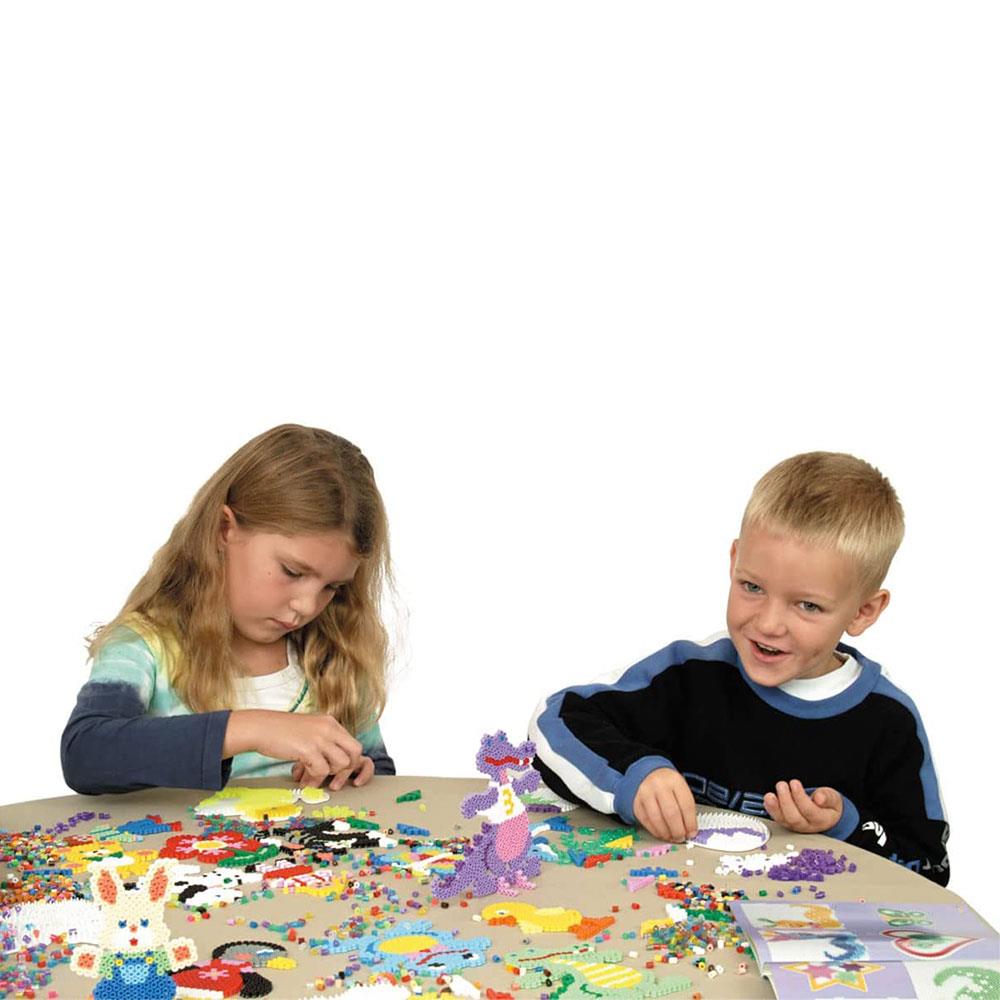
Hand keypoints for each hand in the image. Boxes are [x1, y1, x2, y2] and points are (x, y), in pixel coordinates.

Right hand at [225, 710, 362, 787]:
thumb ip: (322, 744)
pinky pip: (322, 770)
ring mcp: (320, 737)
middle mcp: (329, 727)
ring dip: (328, 775)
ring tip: (312, 778)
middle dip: (347, 771)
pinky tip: (303, 781)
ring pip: (342, 763)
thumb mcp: (308, 732)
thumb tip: (329, 768)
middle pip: (355, 752)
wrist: (259, 727)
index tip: (342, 776)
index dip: (351, 763)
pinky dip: (314, 780)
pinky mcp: (308, 748)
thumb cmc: (280, 732)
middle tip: (334, 783)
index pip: (354, 744)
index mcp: (330, 723)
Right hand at [633, 767, 697, 842]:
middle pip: (671, 813)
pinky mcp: (637, 803)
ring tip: (672, 837)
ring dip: (666, 833)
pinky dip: (656, 831)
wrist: (647, 775)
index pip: (686, 805)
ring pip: (657, 819)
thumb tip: (689, 830)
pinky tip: (662, 833)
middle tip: (681, 837)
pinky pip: (646, 821)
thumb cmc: (667, 784)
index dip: (690, 823)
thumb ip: (685, 807)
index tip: (692, 833)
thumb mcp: (679, 788)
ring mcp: (645, 794)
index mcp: (674, 780)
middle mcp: (659, 785)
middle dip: (678, 830)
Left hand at [764, 779, 842, 833]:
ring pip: (783, 820)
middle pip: (794, 818)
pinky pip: (777, 818)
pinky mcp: (786, 822)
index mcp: (822, 820)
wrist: (826, 815)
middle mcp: (807, 826)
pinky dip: (770, 809)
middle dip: (786, 801)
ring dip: (774, 807)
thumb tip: (819, 798)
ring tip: (770, 795)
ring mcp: (795, 826)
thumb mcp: (833, 799)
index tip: (794, 783)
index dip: (800, 798)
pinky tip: (768, 799)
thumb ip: (828, 798)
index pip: (810, 811)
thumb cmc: (828, 805)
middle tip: (782, 785)